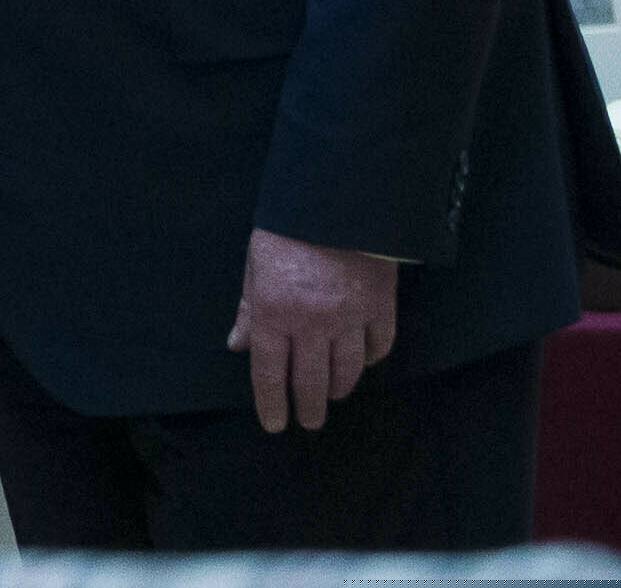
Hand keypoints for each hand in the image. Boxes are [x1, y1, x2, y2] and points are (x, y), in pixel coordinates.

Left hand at [225, 229, 395, 435]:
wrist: (336, 196)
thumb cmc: (287, 227)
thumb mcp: (255, 264)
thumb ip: (249, 309)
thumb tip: (238, 345)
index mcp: (274, 312)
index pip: (270, 374)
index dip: (272, 404)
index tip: (275, 424)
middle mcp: (313, 324)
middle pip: (312, 382)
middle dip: (309, 407)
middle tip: (309, 420)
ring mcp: (350, 318)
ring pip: (348, 372)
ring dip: (339, 389)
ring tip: (333, 395)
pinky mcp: (381, 307)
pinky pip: (379, 346)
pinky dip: (371, 359)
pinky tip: (364, 363)